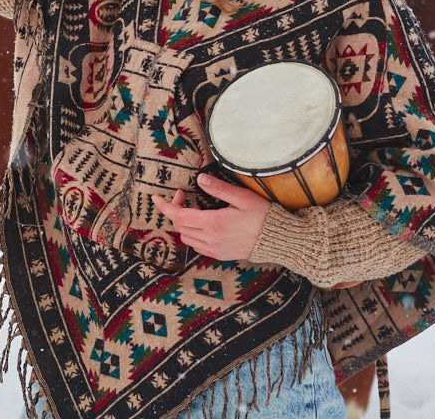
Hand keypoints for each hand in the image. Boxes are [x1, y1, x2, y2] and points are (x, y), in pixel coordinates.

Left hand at [152, 174, 272, 260]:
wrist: (279, 240)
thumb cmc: (263, 216)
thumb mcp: (243, 197)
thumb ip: (219, 189)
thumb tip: (200, 179)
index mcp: (213, 224)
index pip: (178, 216)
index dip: (165, 206)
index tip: (156, 197)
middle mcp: (211, 239)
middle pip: (180, 226)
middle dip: (176, 210)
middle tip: (184, 195)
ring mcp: (215, 249)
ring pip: (187, 238)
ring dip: (185, 223)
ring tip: (196, 209)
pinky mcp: (221, 255)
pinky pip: (198, 246)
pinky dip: (194, 234)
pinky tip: (204, 224)